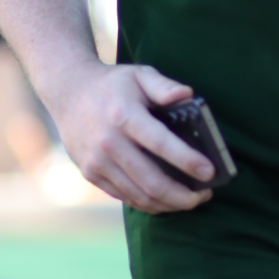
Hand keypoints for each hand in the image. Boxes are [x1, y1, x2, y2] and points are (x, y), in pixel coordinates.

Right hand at [51, 61, 213, 212]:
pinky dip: (148, 203)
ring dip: (169, 204)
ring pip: (139, 196)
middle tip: (205, 196)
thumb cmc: (113, 84)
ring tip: (189, 200)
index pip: (161, 144)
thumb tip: (187, 94)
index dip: (187, 161)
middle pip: (152, 181)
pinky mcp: (91, 174)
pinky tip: (165, 200)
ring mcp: (97, 162)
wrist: (68, 92)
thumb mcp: (139, 74)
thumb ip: (164, 86)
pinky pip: (124, 197)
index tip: (210, 172)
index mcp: (124, 116)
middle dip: (183, 195)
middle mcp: (108, 142)